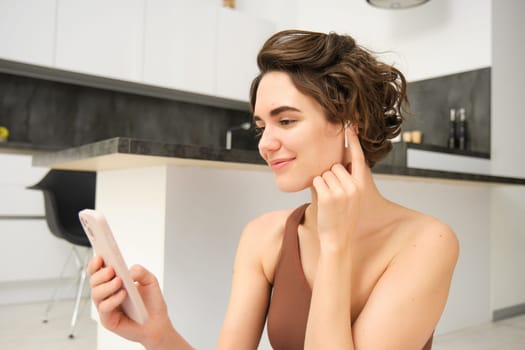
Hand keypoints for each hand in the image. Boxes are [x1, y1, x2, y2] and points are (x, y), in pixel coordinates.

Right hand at [87, 256, 174, 347]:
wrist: (157, 323)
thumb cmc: (151, 302)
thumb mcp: (150, 281)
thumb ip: (141, 272)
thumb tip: (128, 270)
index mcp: (113, 281)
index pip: (98, 270)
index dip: (95, 263)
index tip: (100, 256)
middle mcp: (107, 293)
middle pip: (94, 281)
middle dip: (101, 274)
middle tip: (112, 270)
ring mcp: (106, 306)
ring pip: (96, 294)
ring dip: (107, 286)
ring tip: (119, 281)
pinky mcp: (108, 320)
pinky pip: (104, 308)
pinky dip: (113, 300)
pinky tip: (123, 294)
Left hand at [312, 126, 364, 252]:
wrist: (338, 239)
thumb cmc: (341, 217)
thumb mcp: (349, 197)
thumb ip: (344, 180)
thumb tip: (332, 163)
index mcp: (362, 185)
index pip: (358, 158)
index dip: (353, 142)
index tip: (350, 125)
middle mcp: (354, 186)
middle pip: (334, 166)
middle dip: (330, 177)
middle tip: (333, 196)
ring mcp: (341, 191)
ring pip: (324, 173)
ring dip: (322, 184)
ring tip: (329, 200)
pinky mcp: (328, 195)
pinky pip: (317, 181)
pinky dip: (316, 188)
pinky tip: (323, 202)